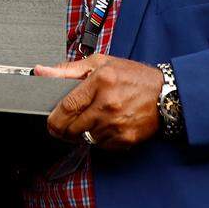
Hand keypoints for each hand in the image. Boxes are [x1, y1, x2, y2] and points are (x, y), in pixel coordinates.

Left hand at [34, 54, 162, 149]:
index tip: (50, 121)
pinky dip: (98, 137)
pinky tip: (106, 124)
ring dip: (83, 132)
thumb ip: (67, 69)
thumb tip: (41, 72)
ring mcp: (117, 123)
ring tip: (93, 118)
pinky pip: (100, 144)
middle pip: (72, 127)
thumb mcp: (100, 63)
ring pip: (85, 137)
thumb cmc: (133, 77)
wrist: (167, 94)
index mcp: (101, 82)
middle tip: (65, 124)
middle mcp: (109, 104)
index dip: (53, 118)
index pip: (67, 106)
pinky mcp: (125, 138)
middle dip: (64, 129)